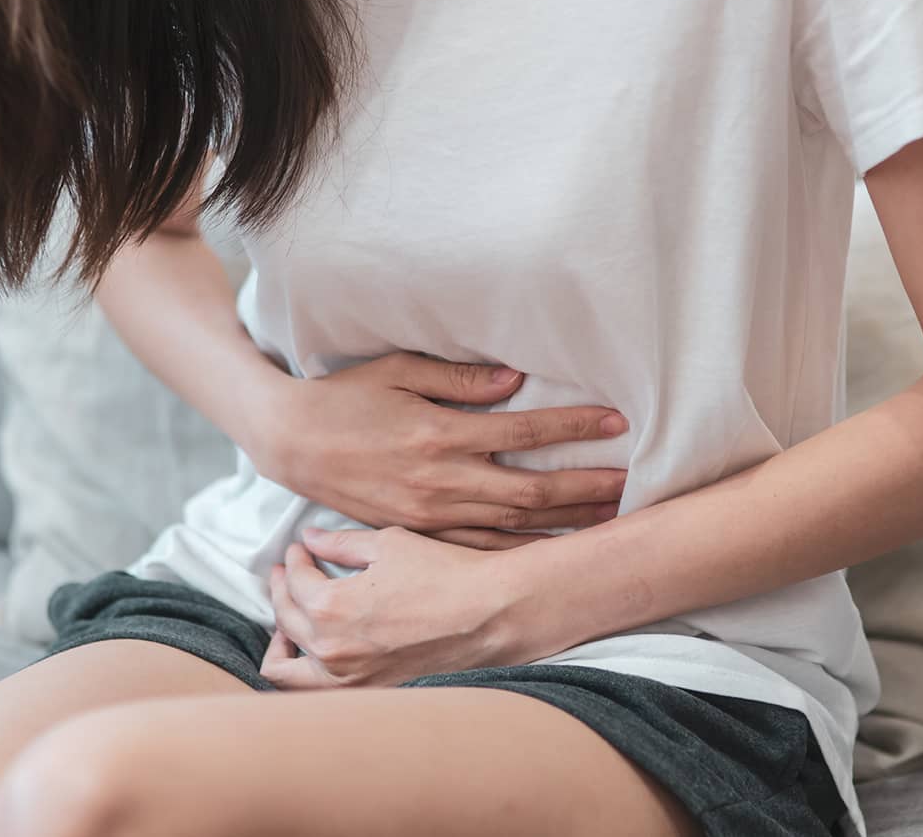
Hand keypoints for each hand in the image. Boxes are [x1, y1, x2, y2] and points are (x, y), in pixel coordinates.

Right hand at [251, 352, 628, 542]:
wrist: (290, 442)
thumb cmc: (345, 398)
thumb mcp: (398, 370)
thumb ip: (461, 380)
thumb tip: (518, 381)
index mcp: (440, 433)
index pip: (524, 432)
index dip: (574, 428)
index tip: (616, 424)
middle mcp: (441, 480)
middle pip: (530, 490)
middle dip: (585, 487)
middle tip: (633, 485)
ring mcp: (429, 514)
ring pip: (511, 526)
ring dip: (564, 524)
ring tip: (609, 519)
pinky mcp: (416, 533)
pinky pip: (478, 549)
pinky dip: (519, 552)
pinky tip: (552, 552)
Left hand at [261, 526, 534, 688]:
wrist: (491, 613)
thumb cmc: (445, 573)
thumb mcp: (388, 544)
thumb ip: (340, 543)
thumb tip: (311, 537)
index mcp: (331, 608)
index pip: (294, 581)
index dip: (295, 559)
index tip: (301, 547)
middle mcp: (333, 649)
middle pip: (284, 618)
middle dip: (281, 590)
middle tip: (289, 572)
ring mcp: (350, 678)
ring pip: (285, 669)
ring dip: (281, 639)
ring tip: (289, 619)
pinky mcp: (369, 690)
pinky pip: (316, 690)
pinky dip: (305, 670)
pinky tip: (316, 647)